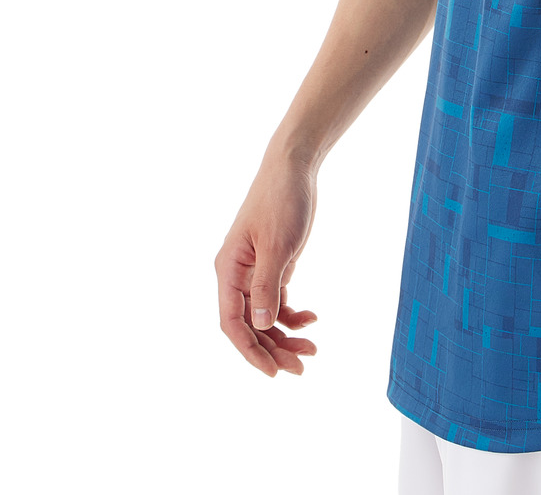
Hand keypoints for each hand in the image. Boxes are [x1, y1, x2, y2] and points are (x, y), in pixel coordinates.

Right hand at [215, 157, 320, 375]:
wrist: (293, 168)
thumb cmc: (281, 200)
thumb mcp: (278, 245)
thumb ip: (268, 285)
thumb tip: (260, 325)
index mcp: (229, 270)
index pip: (232, 323)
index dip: (250, 351)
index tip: (273, 371)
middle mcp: (237, 275)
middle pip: (250, 325)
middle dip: (273, 348)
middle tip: (301, 367)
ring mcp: (254, 272)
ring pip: (264, 317)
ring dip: (284, 335)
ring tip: (311, 350)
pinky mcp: (272, 266)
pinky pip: (277, 301)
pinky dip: (292, 314)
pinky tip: (311, 320)